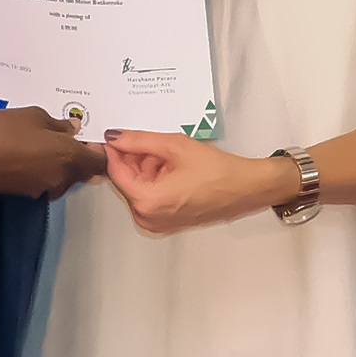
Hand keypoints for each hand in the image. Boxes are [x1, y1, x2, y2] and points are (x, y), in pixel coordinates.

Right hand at [0, 106, 106, 198]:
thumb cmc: (3, 131)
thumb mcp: (34, 116)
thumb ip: (58, 124)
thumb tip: (73, 129)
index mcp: (68, 157)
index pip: (100, 162)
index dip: (98, 149)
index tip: (88, 136)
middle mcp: (61, 178)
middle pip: (84, 171)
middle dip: (80, 156)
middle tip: (67, 136)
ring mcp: (45, 188)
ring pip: (65, 177)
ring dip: (63, 164)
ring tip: (47, 143)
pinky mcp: (28, 193)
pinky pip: (48, 180)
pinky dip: (47, 169)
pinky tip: (33, 154)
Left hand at [103, 129, 298, 233]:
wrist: (246, 188)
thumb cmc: (217, 171)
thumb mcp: (174, 146)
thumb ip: (139, 140)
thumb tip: (114, 137)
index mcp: (147, 201)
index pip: (116, 172)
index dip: (112, 149)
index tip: (110, 133)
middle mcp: (147, 218)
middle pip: (125, 180)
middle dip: (133, 157)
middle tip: (148, 139)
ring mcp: (156, 223)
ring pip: (137, 186)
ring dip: (145, 166)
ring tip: (167, 152)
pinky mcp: (165, 222)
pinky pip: (149, 195)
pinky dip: (154, 178)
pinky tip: (170, 164)